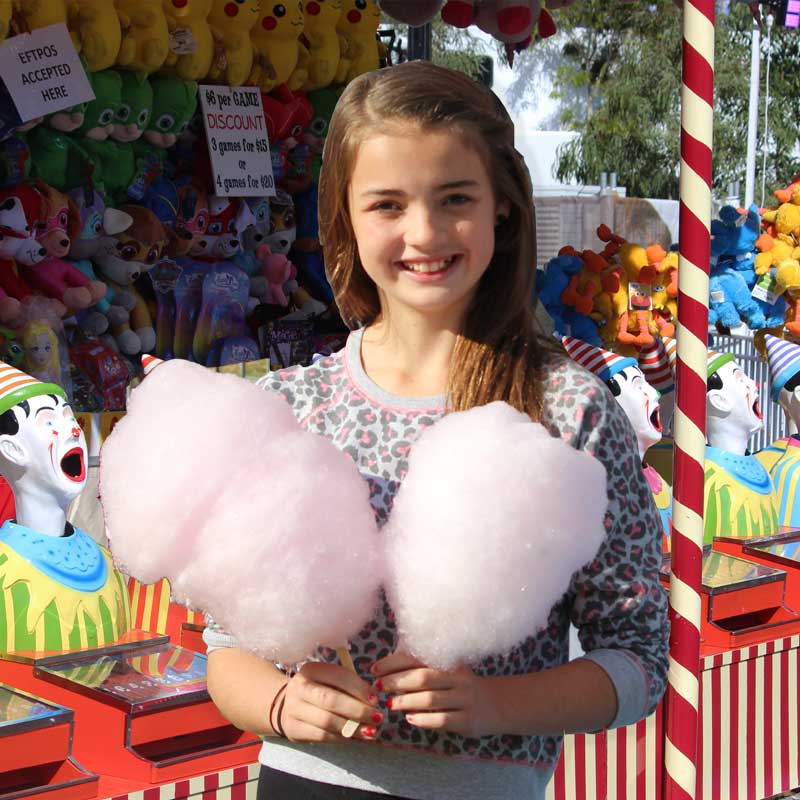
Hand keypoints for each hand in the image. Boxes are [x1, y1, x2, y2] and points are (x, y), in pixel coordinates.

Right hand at [278, 662, 383, 743]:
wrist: (286, 706)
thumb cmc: (317, 690)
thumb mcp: (328, 680)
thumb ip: (348, 686)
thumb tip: (373, 700)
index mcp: (311, 669)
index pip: (338, 676)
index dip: (359, 688)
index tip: (376, 699)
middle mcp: (299, 687)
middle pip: (332, 700)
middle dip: (358, 710)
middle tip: (377, 717)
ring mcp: (294, 709)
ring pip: (327, 721)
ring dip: (352, 728)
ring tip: (370, 731)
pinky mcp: (294, 730)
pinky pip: (322, 736)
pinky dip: (341, 738)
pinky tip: (354, 738)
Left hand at [371, 652, 494, 738]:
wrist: (497, 704)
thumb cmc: (461, 685)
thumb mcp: (448, 670)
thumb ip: (424, 666)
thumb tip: (387, 666)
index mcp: (450, 661)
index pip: (418, 658)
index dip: (394, 663)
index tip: (375, 669)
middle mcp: (458, 678)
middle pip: (423, 677)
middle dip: (397, 682)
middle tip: (379, 687)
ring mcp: (464, 699)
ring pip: (431, 699)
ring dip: (407, 702)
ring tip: (391, 704)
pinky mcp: (468, 720)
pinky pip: (442, 720)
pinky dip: (424, 720)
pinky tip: (410, 719)